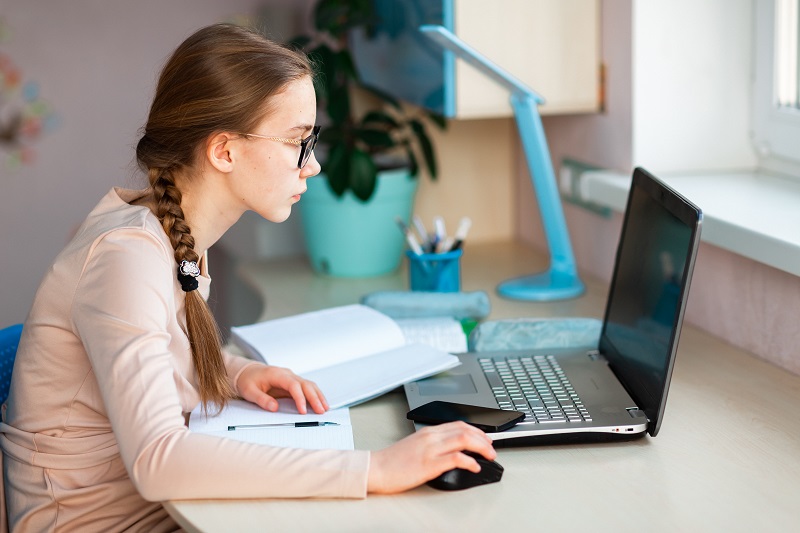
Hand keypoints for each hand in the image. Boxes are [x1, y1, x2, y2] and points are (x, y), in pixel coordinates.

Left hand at [236, 364, 328, 414]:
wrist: (247, 372)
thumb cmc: (248, 380)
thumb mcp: (249, 391)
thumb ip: (261, 399)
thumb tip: (274, 407)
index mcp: (277, 374)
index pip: (293, 385)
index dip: (300, 398)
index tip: (303, 411)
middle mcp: (287, 374)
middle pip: (305, 384)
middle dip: (314, 398)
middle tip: (320, 411)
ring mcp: (291, 378)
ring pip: (309, 385)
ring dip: (318, 396)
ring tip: (324, 408)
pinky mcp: (293, 383)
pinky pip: (307, 388)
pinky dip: (315, 395)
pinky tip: (320, 403)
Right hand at [367, 421, 495, 493]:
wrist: (376, 468)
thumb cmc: (393, 461)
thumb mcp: (415, 445)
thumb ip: (432, 444)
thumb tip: (450, 450)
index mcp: (428, 431)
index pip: (459, 424)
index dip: (477, 431)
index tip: (486, 439)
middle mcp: (431, 437)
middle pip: (465, 430)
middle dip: (484, 439)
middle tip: (492, 449)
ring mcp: (431, 449)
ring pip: (464, 440)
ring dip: (481, 448)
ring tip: (488, 456)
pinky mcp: (429, 464)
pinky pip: (456, 458)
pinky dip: (470, 462)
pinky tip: (474, 467)